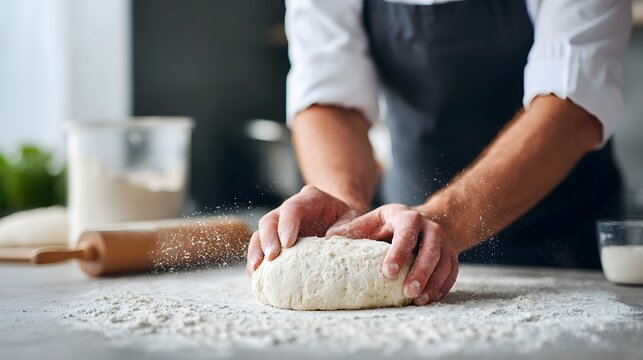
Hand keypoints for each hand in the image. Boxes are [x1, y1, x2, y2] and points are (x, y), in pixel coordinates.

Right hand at [246, 185, 359, 274]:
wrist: (341, 222)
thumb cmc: (347, 221)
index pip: (292, 208)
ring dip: (256, 251)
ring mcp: (279, 225)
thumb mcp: (353, 219)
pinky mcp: (274, 241)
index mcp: (309, 199)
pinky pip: (259, 249)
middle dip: (268, 239)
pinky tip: (257, 276)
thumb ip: (345, 227)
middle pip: (270, 220)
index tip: (287, 243)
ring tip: (257, 270)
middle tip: (271, 257)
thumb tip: (331, 239)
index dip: (287, 224)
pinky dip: (256, 262)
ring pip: (260, 234)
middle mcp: (289, 210)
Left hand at [326, 204, 458, 304]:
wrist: (419, 223)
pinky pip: (452, 272)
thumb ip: (352, 230)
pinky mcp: (452, 255)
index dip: (399, 251)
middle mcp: (429, 226)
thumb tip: (328, 240)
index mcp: (406, 216)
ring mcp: (444, 241)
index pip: (406, 231)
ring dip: (433, 283)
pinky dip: (442, 286)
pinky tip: (430, 299)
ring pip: (444, 262)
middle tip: (407, 292)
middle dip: (420, 271)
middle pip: (430, 248)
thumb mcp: (369, 222)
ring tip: (418, 300)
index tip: (388, 272)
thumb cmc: (386, 226)